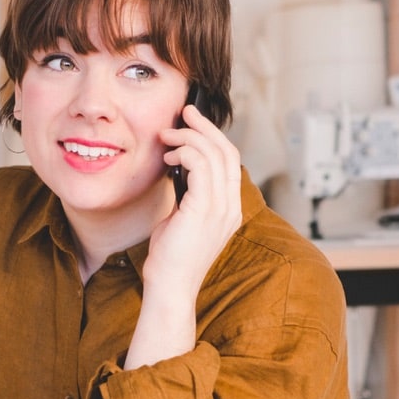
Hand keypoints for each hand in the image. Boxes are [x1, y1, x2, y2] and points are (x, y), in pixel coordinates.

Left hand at [154, 103, 242, 290]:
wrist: (169, 287)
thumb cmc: (170, 256)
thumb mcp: (183, 218)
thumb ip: (188, 194)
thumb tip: (179, 167)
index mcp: (230, 209)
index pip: (230, 161)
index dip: (213, 137)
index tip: (191, 123)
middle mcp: (231, 207)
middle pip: (227, 151)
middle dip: (205, 126)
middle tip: (185, 112)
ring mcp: (221, 209)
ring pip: (214, 154)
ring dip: (188, 138)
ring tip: (167, 137)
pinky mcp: (204, 210)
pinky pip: (201, 166)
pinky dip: (185, 153)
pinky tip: (169, 158)